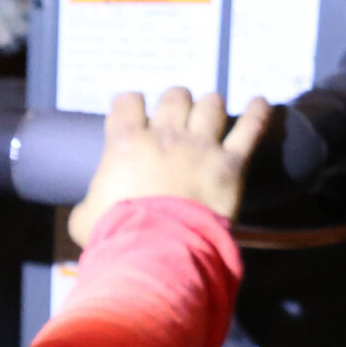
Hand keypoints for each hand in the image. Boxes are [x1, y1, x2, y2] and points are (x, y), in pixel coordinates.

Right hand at [67, 87, 272, 246]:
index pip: (127, 102)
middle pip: (174, 97)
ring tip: (210, 112)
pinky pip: (250, 128)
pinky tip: (261, 103)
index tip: (132, 113)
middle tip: (175, 116)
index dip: (130, 104)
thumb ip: (90, 202)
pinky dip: (257, 113)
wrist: (157, 248)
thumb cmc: (115, 234)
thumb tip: (90, 208)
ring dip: (209, 106)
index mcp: (126, 142)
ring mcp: (201, 146)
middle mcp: (165, 135)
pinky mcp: (231, 162)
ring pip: (210, 105)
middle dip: (175, 102)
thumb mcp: (84, 218)